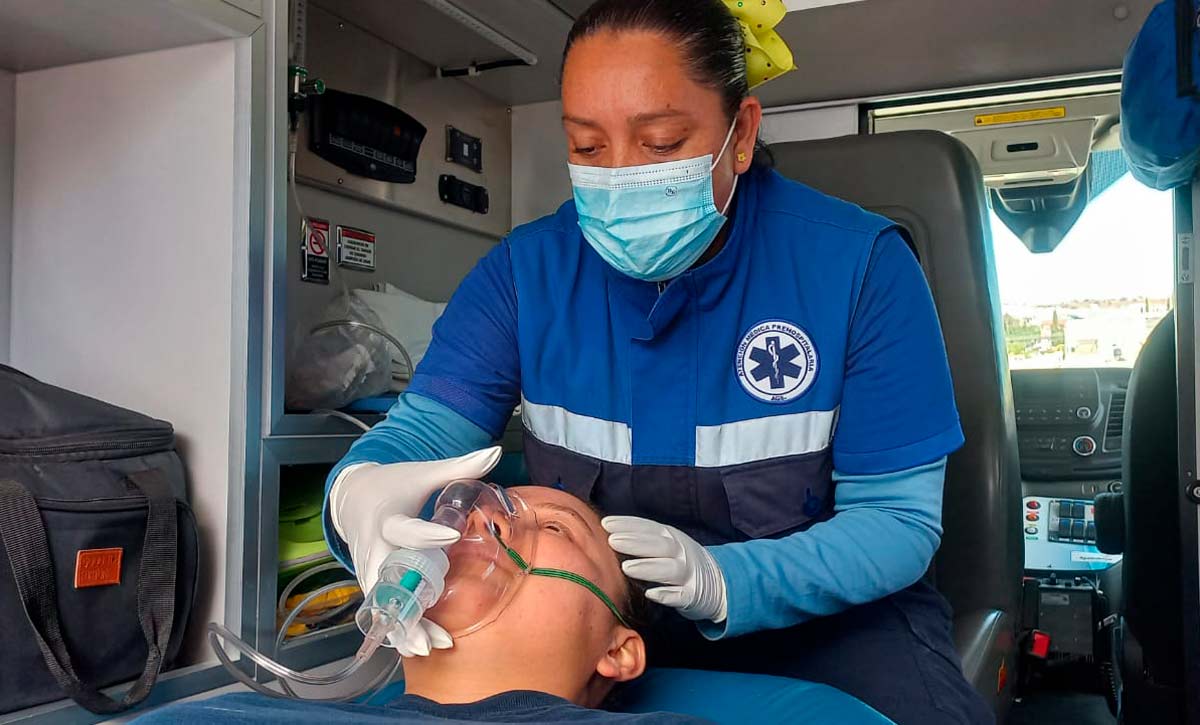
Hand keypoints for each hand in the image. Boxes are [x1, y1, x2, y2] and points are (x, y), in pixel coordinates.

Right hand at [328, 446, 501, 654]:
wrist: (354, 497)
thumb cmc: (394, 486)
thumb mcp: (423, 473)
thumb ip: (459, 467)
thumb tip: (495, 451)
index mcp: (388, 518)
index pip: (406, 527)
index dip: (427, 533)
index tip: (452, 535)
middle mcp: (375, 547)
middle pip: (390, 581)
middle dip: (409, 605)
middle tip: (431, 629)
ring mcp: (371, 569)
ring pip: (385, 604)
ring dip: (405, 626)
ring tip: (428, 647)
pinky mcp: (372, 583)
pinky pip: (384, 609)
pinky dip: (400, 627)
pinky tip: (419, 646)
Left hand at [602, 516, 727, 622]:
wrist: (717, 582)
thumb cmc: (680, 562)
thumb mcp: (666, 544)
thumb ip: (643, 539)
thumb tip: (608, 533)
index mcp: (672, 537)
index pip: (648, 528)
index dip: (628, 524)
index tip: (606, 524)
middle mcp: (681, 552)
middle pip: (658, 545)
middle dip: (635, 543)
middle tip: (612, 541)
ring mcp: (689, 574)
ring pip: (669, 569)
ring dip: (648, 568)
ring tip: (626, 568)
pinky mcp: (693, 595)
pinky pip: (681, 595)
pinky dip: (666, 594)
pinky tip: (650, 594)